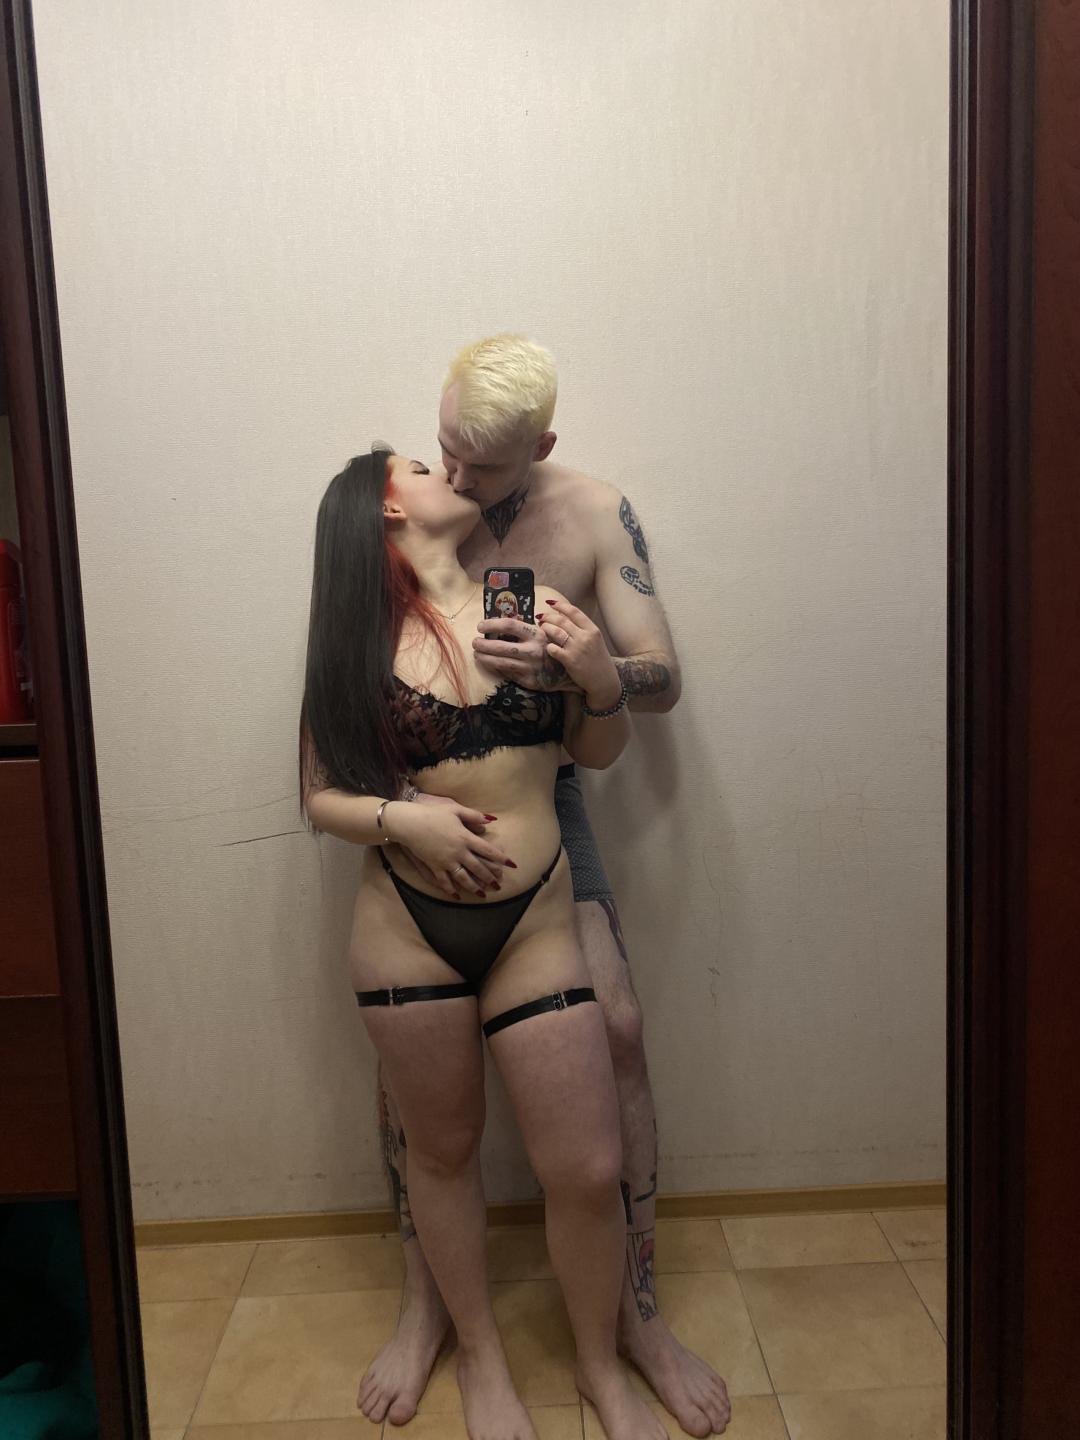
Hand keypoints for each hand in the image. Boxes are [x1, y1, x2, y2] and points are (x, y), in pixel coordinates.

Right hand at [385, 800, 516, 897]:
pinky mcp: (434, 866)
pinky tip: (457, 896)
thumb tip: (491, 820)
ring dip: (474, 888)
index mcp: (465, 838)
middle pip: (478, 868)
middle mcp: (458, 852)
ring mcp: (446, 861)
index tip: (512, 865)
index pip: (488, 850)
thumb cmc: (432, 814)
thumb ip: (474, 815)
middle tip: (499, 886)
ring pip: (463, 878)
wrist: (410, 823)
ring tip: (483, 895)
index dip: (501, 858)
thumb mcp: (455, 809)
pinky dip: (451, 890)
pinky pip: (444, 881)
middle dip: (490, 878)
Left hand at [472, 616, 576, 691]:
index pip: (509, 625)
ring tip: (477, 654)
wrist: (567, 672)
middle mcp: (533, 651)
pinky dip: (495, 668)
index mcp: (536, 634)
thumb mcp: (544, 632)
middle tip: (475, 642)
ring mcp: (530, 667)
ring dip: (485, 658)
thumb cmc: (551, 648)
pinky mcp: (529, 682)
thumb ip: (525, 627)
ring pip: (500, 663)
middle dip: (483, 644)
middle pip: (500, 646)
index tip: (480, 625)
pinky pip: (507, 674)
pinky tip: (490, 664)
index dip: (491, 624)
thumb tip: (500, 622)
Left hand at [537, 598, 621, 706]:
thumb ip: (583, 630)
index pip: (574, 611)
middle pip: (562, 620)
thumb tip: (565, 618)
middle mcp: (585, 637)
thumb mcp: (596, 641)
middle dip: (548, 616)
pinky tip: (548, 647)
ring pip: (556, 632)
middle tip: (540, 617)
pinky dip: (548, 646)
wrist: (604, 681)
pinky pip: (553, 649)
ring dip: (546, 628)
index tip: (551, 603)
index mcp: (593, 630)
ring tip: (541, 628)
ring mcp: (577, 648)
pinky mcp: (569, 660)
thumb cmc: (599, 661)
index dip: (560, 605)